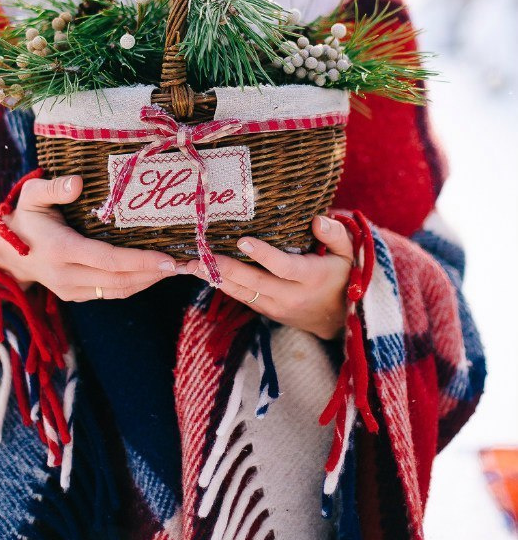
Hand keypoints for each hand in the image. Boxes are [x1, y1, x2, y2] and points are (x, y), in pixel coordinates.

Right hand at [0, 174, 178, 300]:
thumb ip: (53, 188)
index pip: (108, 260)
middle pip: (119, 281)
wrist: (3, 251)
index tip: (168, 259)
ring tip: (177, 268)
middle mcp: (66, 276)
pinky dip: (134, 285)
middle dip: (154, 274)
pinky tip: (152, 272)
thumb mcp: (32, 194)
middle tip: (185, 263)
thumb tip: (77, 182)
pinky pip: (110, 293)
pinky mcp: (74, 295)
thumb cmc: (24, 215)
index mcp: (61, 250)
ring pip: (117, 291)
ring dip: (148, 282)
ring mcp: (70, 289)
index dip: (140, 262)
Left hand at [183, 214, 352, 339]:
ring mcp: (277, 307)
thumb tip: (318, 220)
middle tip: (201, 255)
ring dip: (216, 279)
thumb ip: (336, 234)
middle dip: (226, 268)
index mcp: (311, 278)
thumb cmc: (342, 276)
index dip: (263, 254)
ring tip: (191, 264)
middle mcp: (292, 296)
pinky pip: (242, 298)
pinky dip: (222, 285)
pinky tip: (203, 272)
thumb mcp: (349, 254)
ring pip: (243, 293)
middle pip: (255, 282)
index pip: (284, 267)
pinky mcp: (267, 312)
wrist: (340, 319)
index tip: (242, 239)